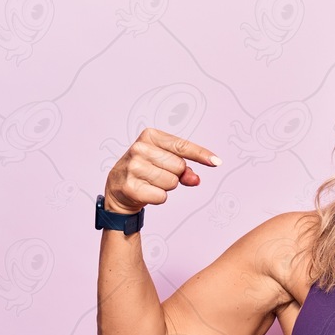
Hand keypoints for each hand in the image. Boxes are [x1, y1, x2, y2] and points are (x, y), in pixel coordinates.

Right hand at [104, 128, 220, 213]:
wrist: (118, 189)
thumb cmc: (145, 171)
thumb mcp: (164, 163)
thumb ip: (184, 168)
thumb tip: (195, 179)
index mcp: (149, 136)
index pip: (182, 146)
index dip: (201, 154)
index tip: (216, 162)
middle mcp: (139, 148)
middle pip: (179, 166)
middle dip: (175, 174)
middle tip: (159, 174)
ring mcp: (133, 167)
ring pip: (172, 182)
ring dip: (166, 187)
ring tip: (151, 182)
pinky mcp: (130, 186)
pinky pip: (162, 196)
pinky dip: (158, 198)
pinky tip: (145, 192)